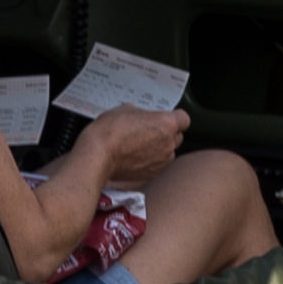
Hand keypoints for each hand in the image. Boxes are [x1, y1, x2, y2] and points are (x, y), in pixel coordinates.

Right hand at [68, 105, 189, 183]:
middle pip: (177, 136)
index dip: (174, 117)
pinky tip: (135, 156)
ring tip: (140, 144)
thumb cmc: (110, 131)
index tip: (164, 117)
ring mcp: (161, 161)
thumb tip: (139, 116)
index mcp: (166, 124)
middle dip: (167, 133)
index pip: (184, 118)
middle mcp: (168, 144)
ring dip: (159, 148)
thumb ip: (140, 113)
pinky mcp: (151, 174)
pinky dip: (150, 161)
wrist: (98, 156)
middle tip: (149, 129)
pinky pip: (157, 164)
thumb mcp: (125, 109)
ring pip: (168, 152)